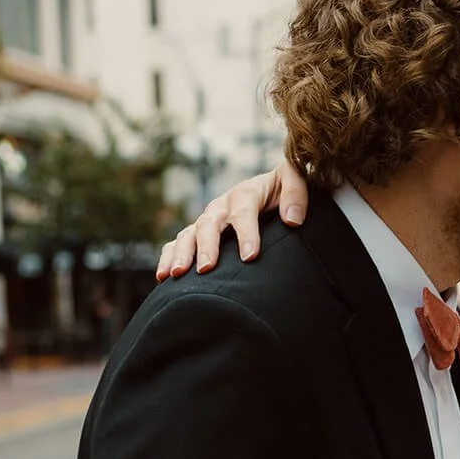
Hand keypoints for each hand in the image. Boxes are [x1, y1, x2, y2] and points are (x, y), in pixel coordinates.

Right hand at [156, 160, 309, 279]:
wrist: (270, 190)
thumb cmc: (284, 190)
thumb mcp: (295, 181)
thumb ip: (296, 194)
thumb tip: (292, 220)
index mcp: (246, 193)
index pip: (244, 209)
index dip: (246, 232)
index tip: (249, 256)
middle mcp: (222, 206)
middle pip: (209, 223)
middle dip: (207, 246)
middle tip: (207, 269)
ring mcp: (207, 220)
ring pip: (189, 234)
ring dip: (181, 254)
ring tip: (177, 274)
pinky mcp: (198, 233)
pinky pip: (177, 243)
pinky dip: (168, 257)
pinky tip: (163, 277)